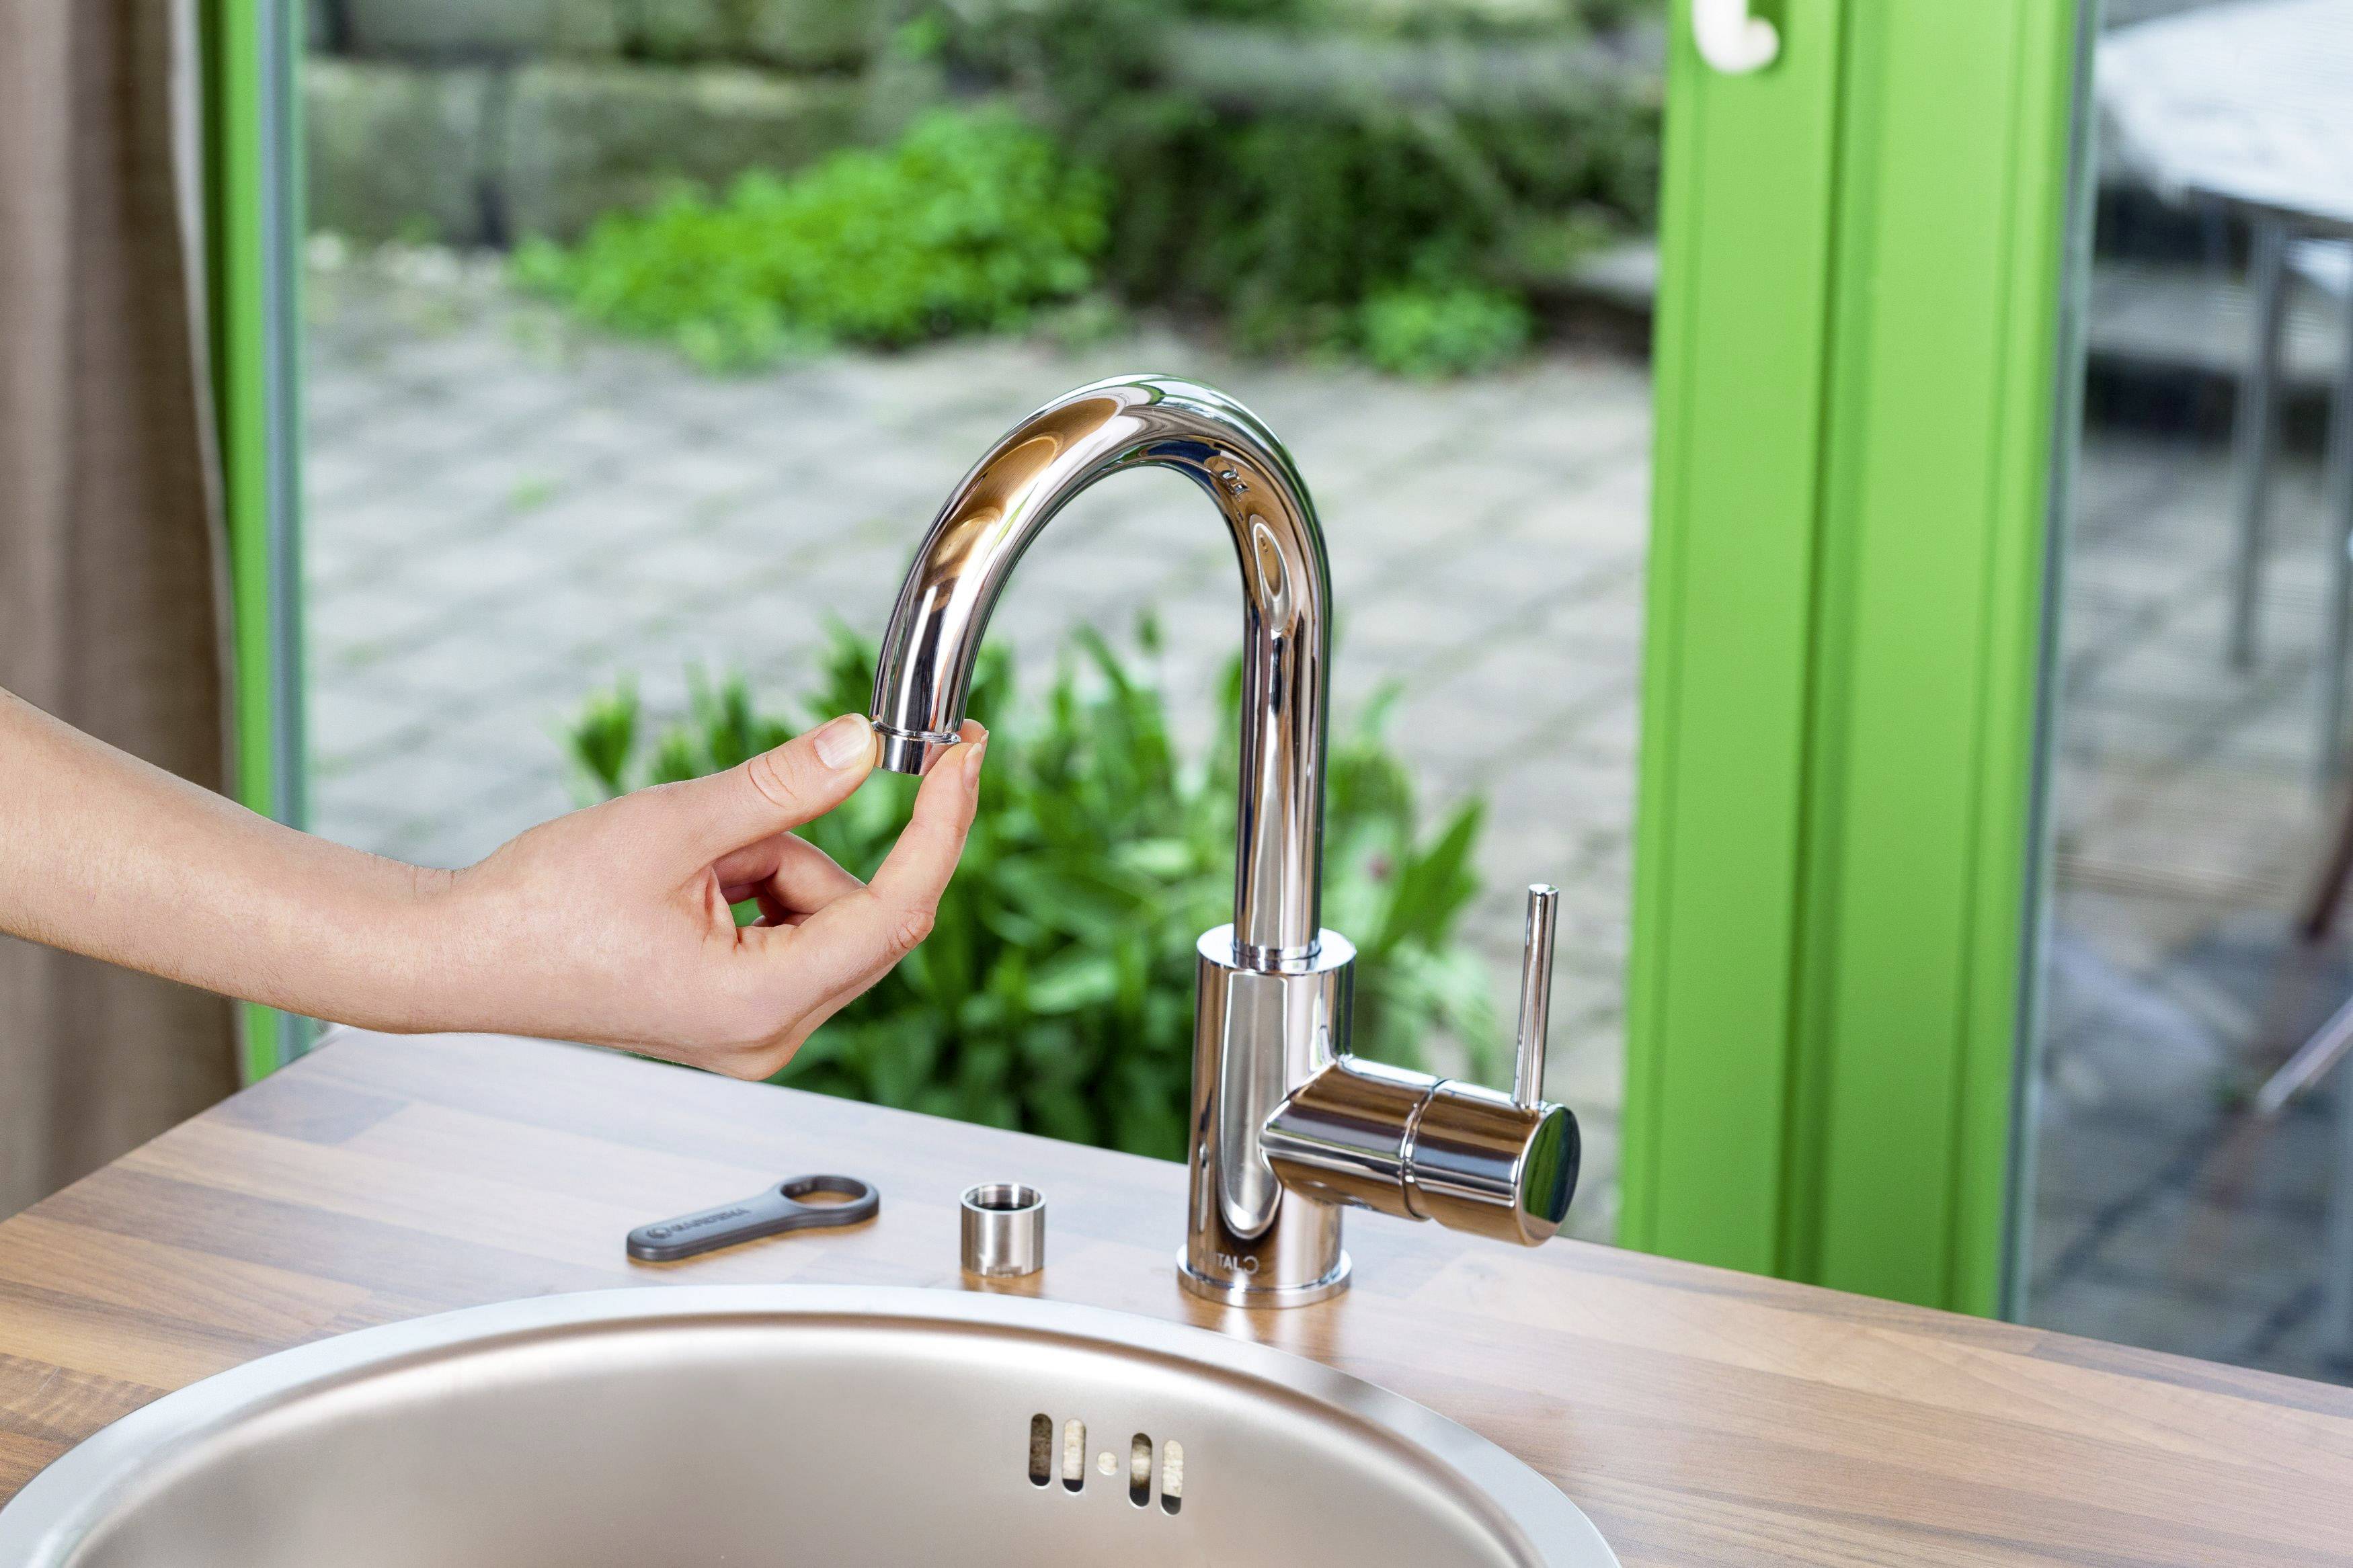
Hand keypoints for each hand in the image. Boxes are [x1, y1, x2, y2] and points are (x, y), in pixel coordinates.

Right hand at [430, 714, 984, 1077]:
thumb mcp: (674, 825)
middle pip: (863, 915)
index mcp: (762, 1005)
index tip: (963, 758)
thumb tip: (862, 747)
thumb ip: (780, 786)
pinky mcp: (740, 1015)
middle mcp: (772, 1036)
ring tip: (684, 864)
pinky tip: (688, 885)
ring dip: (770, 864)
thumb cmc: (541, 906)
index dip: (939, 827)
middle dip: (806, 846)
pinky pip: (792, 929)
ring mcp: (757, 1032)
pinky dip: (757, 886)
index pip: (896, 911)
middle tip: (745, 809)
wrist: (462, 955)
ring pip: (824, 913)